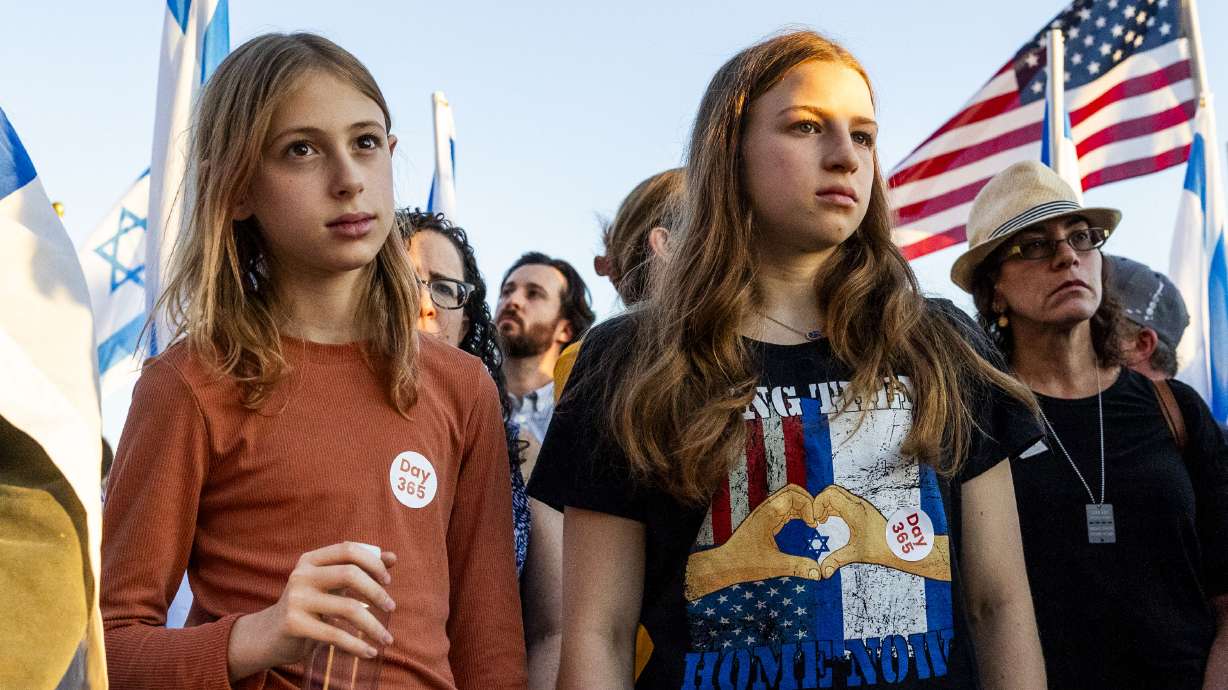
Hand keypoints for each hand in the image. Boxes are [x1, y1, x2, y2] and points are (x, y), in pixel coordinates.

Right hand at [227, 542, 396, 681]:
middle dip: (377, 592)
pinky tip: (370, 652)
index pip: (348, 549)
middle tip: (391, 607)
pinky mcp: (294, 624)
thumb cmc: (309, 606)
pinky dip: (357, 645)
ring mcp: (296, 599)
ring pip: (348, 608)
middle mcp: (301, 575)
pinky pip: (335, 634)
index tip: (388, 581)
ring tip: (387, 638)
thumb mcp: (330, 584)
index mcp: (311, 560)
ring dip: (374, 625)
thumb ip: (359, 569)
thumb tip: (393, 557)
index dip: (373, 562)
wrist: (269, 635)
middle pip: (350, 574)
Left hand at [685, 484, 821, 599]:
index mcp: (767, 514)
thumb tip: (819, 573)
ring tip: (812, 523)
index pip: (793, 495)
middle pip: (792, 492)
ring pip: (788, 499)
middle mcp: (766, 509)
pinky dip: (797, 512)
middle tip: (816, 520)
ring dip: (802, 507)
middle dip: (808, 502)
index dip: (808, 505)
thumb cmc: (744, 563)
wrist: (725, 564)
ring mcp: (765, 513)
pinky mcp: (765, 519)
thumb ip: (797, 567)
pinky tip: (804, 525)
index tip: (814, 524)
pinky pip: (784, 508)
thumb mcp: (774, 566)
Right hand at [812, 485, 949, 581]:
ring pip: (836, 493)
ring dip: (825, 504)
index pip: (829, 494)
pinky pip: (842, 499)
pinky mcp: (861, 507)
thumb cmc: (881, 549)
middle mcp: (857, 503)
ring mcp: (860, 504)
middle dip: (819, 503)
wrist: (899, 547)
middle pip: (831, 490)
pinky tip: (830, 520)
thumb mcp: (856, 555)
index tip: (816, 521)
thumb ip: (837, 561)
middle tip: (817, 520)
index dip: (817, 505)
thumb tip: (823, 573)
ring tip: (822, 521)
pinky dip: (832, 506)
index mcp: (855, 511)